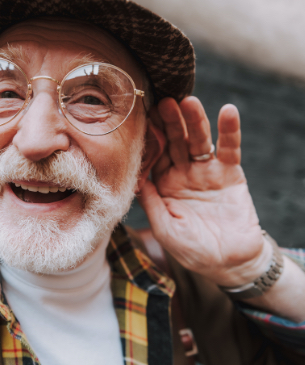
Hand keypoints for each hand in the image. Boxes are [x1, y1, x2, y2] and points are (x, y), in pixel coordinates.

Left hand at [138, 96, 268, 286]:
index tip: (140, 119)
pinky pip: (230, 149)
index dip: (149, 139)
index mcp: (163, 185)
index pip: (154, 156)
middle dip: (169, 123)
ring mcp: (206, 172)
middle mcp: (183, 173)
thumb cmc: (192, 250)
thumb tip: (133, 179)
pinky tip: (228, 112)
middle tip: (162, 102)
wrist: (229, 263)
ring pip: (198, 141)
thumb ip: (151, 203)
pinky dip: (230, 131)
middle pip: (174, 143)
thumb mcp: (165, 229)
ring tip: (189, 101)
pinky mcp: (230, 173)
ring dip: (194, 121)